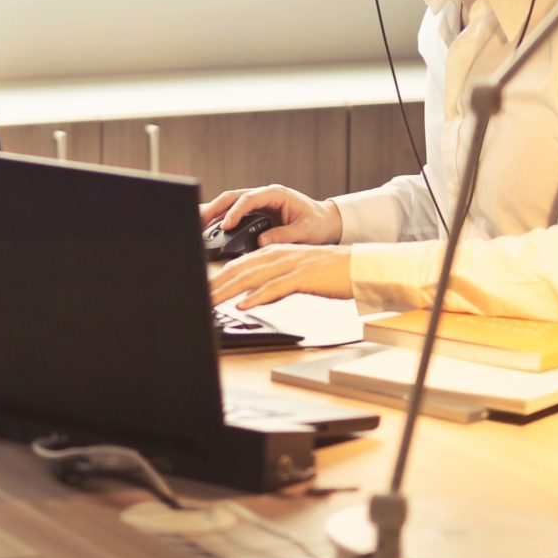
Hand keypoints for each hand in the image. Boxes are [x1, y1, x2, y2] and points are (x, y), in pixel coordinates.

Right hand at [198, 183, 339, 247]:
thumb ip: (284, 235)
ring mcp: (258, 204)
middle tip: (199, 222)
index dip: (235, 212)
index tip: (226, 226)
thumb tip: (261, 242)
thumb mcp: (305, 231)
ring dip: (213, 213)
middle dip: (214, 208)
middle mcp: (263, 196)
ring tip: (197, 225)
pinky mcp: (255, 213)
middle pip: (232, 197)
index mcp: (275, 194)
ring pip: (228, 204)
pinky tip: (208, 229)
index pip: (249, 198)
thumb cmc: (317, 223)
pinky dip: (220, 220)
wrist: (325, 222)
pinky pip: (233, 214)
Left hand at [211, 244, 353, 308]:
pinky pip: (275, 287)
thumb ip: (274, 284)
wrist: (360, 267)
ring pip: (252, 277)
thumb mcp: (296, 276)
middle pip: (239, 269)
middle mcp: (279, 254)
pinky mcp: (303, 276)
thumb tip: (252, 298)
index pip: (239, 265)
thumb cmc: (331, 273)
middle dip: (216, 284)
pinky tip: (244, 304)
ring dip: (228, 291)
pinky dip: (257, 296)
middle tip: (198, 297)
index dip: (218, 278)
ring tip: (211, 303)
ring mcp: (290, 264)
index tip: (203, 290)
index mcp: (276, 252)